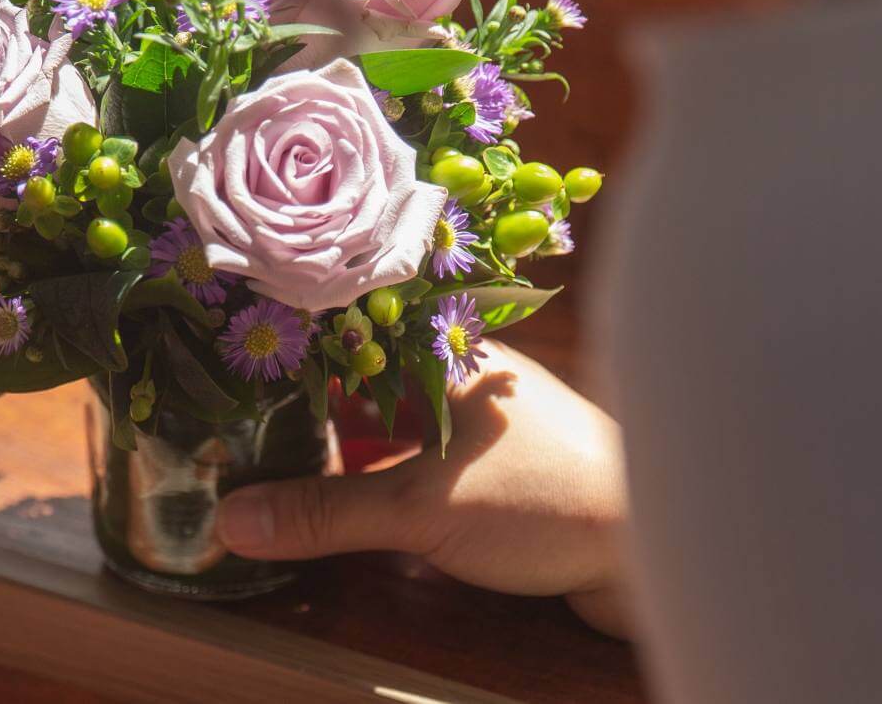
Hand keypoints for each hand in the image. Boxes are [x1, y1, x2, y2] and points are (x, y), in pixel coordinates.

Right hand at [217, 338, 631, 636]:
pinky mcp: (482, 474)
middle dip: (301, 408)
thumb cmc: (545, 494)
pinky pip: (406, 468)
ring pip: (381, 428)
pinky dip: (367, 482)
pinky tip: (330, 504)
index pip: (349, 331)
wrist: (654, 550)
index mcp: (442, 351)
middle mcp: (453, 378)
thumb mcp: (420, 504)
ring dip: (333, 450)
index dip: (289, 346)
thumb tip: (232, 519)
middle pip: (358, 384)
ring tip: (263, 466)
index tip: (227, 366)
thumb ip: (325, 511)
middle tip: (231, 426)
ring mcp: (469, 427)